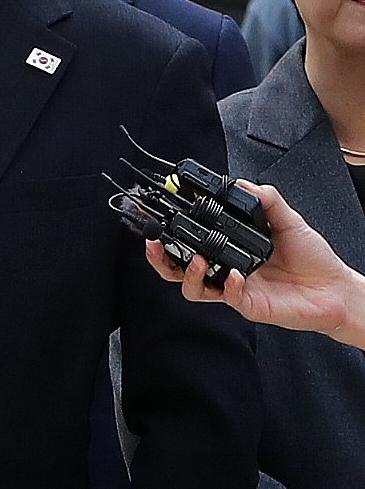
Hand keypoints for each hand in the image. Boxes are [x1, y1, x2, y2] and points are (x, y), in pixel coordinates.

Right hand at [145, 181, 360, 339]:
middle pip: (179, 269)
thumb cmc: (313, 259)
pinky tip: (235, 276)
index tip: (162, 217)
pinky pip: (227, 297)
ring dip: (189, 274)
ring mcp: (235, 289)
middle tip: (154, 244)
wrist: (334, 288)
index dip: (173, 234)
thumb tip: (244, 184)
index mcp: (232, 249)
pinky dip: (227, 286)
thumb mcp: (289, 221)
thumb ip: (267, 201)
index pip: (194, 242)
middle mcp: (227, 269)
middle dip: (160, 259)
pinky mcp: (247, 304)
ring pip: (194, 288)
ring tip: (198, 260)